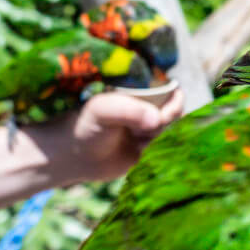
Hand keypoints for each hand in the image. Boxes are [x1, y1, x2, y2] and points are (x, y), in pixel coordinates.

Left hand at [30, 87, 185, 184]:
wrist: (74, 156)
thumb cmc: (85, 126)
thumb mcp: (102, 110)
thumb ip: (129, 110)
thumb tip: (157, 120)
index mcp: (139, 93)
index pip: (170, 92)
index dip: (174, 102)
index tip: (168, 112)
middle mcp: (147, 110)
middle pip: (175, 114)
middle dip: (165, 124)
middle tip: (146, 132)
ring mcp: (149, 131)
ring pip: (171, 133)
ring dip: (158, 139)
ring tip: (138, 142)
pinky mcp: (148, 151)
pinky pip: (165, 151)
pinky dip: (157, 153)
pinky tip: (139, 152)